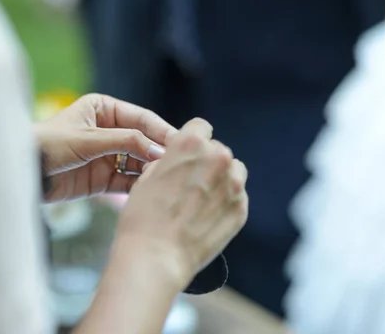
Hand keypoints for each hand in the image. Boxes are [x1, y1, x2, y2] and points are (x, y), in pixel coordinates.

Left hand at [35, 93, 176, 201]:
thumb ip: (125, 142)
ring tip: (166, 180)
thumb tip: (159, 150)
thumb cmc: (50, 144)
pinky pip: (126, 181)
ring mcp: (106, 155)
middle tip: (179, 165)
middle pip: (142, 141)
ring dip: (150, 170)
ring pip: (137, 162)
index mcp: (104, 109)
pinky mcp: (102, 179)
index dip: (161, 131)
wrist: (24, 172)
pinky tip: (151, 190)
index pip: (141, 118)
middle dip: (158, 152)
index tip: (180, 144)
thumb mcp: (89, 138)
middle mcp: (108, 131)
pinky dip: (138, 186)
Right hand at [115, 118, 248, 291]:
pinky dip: (225, 203)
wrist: (155, 256)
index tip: (187, 156)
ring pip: (233, 171)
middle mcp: (217, 157)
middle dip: (206, 163)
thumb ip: (169, 162)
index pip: (201, 127)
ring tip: (200, 201)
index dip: (192, 141)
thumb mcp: (146, 176)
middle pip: (218, 150)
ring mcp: (233, 184)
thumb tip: (179, 162)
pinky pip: (238, 197)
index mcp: (190, 143)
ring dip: (221, 180)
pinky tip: (206, 217)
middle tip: (189, 185)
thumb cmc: (143, 217)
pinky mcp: (241, 209)